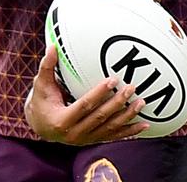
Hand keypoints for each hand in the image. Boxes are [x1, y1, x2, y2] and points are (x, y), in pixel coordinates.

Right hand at [25, 45, 148, 144]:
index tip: (113, 79)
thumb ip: (47, 67)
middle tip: (132, 87)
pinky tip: (145, 124)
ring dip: (128, 116)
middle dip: (118, 102)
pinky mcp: (94, 140)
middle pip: (100, 117)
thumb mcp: (41, 85)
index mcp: (62, 120)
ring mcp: (85, 139)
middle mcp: (74, 134)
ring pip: (110, 128)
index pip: (84, 105)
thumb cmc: (42, 101)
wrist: (42, 127)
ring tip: (142, 102)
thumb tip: (52, 46)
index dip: (99, 92)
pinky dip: (130, 131)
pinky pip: (114, 136)